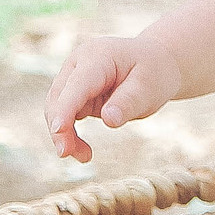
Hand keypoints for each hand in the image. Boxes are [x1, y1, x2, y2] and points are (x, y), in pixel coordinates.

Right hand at [44, 31, 183, 164]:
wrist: (157, 62)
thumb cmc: (154, 73)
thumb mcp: (149, 88)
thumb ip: (128, 102)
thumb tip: (108, 119)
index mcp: (97, 57)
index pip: (76, 85)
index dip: (65, 108)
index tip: (59, 130)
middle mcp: (79, 63)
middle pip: (58, 98)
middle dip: (60, 128)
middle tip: (72, 155)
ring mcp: (74, 76)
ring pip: (57, 108)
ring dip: (64, 134)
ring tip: (85, 157)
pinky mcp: (76, 92)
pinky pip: (65, 114)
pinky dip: (69, 133)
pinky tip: (83, 150)